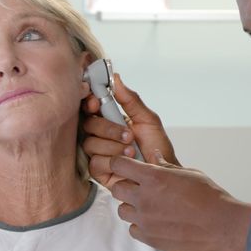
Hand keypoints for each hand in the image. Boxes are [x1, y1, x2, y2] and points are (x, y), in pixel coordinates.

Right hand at [80, 74, 178, 188]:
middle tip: (128, 135)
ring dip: (114, 147)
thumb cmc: (156, 147)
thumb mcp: (148, 119)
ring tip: (132, 151)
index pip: (91, 107)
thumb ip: (130, 100)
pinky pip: (94, 162)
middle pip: (88, 124)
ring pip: (90, 143)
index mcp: (111, 119)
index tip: (95, 102)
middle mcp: (101, 135)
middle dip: (108, 129)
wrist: (162, 173)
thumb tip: (116, 77)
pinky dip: (111, 161)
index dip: (89, 102)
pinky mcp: (98, 171)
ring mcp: (98, 152)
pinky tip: (125, 163)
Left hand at [110, 152, 250, 250]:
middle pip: (116, 189)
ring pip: (123, 210)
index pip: (118, 165)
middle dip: (126, 185)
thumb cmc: (211, 198)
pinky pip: (133, 229)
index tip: (126, 166)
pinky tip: (156, 222)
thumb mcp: (190, 174)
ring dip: (133, 206)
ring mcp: (145, 220)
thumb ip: (167, 166)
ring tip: (152, 206)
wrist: (223, 227)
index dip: (120, 164)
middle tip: (141, 187)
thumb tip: (155, 158)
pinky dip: (141, 225)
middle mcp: (145, 198)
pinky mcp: (150, 238)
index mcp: (154, 178)